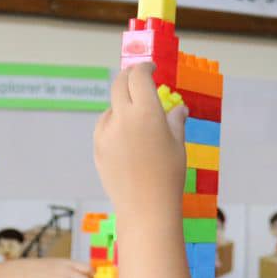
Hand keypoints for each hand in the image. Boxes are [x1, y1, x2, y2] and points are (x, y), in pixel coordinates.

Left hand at [94, 62, 188, 213]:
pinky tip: (127, 139)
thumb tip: (179, 108)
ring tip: (138, 120)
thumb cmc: (169, 177)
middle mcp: (123, 118)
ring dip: (123, 103)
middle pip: (120, 83)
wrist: (146, 210)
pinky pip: (104, 126)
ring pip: (112, 106)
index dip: (145, 67)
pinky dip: (114, 123)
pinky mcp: (97, 147)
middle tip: (139, 80)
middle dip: (130, 77)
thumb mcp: (178, 145)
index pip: (139, 75)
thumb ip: (175, 121)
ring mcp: (106, 132)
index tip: (151, 68)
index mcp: (147, 113)